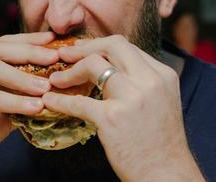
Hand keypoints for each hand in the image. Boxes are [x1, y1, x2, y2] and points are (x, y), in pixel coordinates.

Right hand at [0, 32, 57, 179]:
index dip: (29, 39)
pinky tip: (35, 106)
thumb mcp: (4, 106)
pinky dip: (15, 101)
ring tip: (47, 86)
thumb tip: (54, 83)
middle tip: (56, 57)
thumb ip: (20, 91)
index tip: (54, 39)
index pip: (3, 43)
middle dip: (30, 51)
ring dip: (22, 76)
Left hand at [42, 35, 203, 180]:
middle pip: (112, 45)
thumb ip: (143, 82)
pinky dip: (60, 100)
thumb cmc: (161, 143)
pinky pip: (79, 102)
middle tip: (65, 54)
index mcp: (162, 74)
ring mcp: (131, 98)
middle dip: (84, 47)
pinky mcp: (112, 118)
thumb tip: (114, 68)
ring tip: (55, 80)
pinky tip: (50, 102)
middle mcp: (149, 80)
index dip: (100, 45)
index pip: (127, 47)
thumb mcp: (162, 101)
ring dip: (70, 71)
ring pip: (93, 64)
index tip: (84, 50)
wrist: (166, 173)